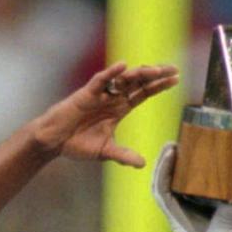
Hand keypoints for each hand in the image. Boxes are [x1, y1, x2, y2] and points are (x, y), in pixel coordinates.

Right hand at [37, 62, 178, 166]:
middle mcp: (112, 98)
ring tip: (155, 70)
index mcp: (119, 109)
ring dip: (139, 74)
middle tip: (173, 69)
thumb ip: (124, 155)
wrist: (55, 141)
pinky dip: (111, 74)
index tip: (176, 79)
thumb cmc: (78, 143)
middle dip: (155, 75)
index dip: (159, 87)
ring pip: (123, 80)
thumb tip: (142, 164)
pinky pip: (100, 81)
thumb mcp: (106, 151)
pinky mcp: (86, 94)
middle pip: (138, 83)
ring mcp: (100, 94)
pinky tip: (123, 67)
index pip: (143, 94)